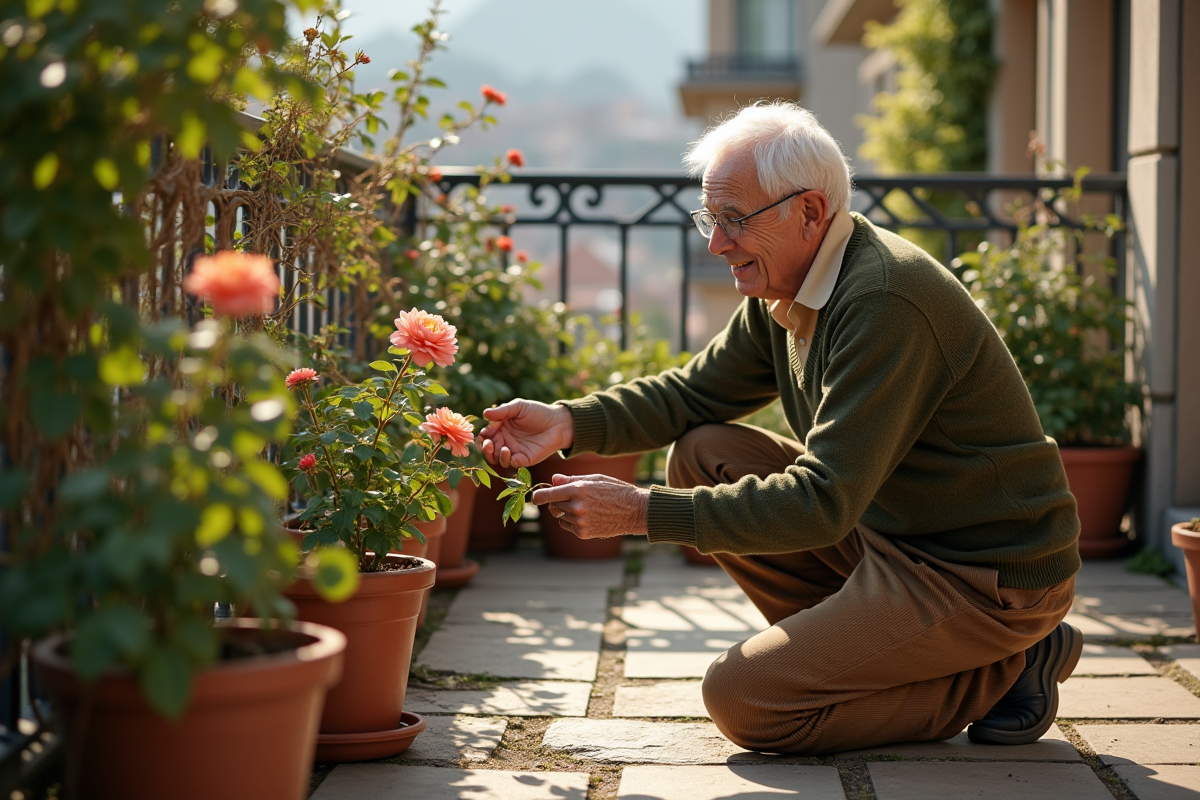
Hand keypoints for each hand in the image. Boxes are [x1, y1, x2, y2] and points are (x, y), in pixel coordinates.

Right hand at [478, 399, 574, 468]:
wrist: (558, 422)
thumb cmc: (538, 412)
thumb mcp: (519, 407)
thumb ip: (503, 411)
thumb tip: (485, 413)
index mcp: (501, 428)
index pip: (486, 435)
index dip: (483, 436)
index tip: (485, 433)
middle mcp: (505, 441)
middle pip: (489, 450)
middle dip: (485, 449)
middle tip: (488, 444)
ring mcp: (515, 451)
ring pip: (498, 459)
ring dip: (496, 456)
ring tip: (503, 448)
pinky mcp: (525, 459)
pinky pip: (513, 464)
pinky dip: (509, 461)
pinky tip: (510, 453)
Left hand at [531, 473, 648, 538]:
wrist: (634, 510)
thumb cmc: (615, 490)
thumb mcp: (594, 479)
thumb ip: (570, 479)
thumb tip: (552, 480)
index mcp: (577, 489)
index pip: (545, 495)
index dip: (538, 496)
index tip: (536, 497)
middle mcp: (576, 506)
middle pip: (552, 506)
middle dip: (556, 502)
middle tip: (569, 498)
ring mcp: (580, 521)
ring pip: (560, 517)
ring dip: (566, 512)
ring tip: (585, 507)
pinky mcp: (583, 533)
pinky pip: (568, 526)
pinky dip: (572, 522)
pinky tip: (588, 516)